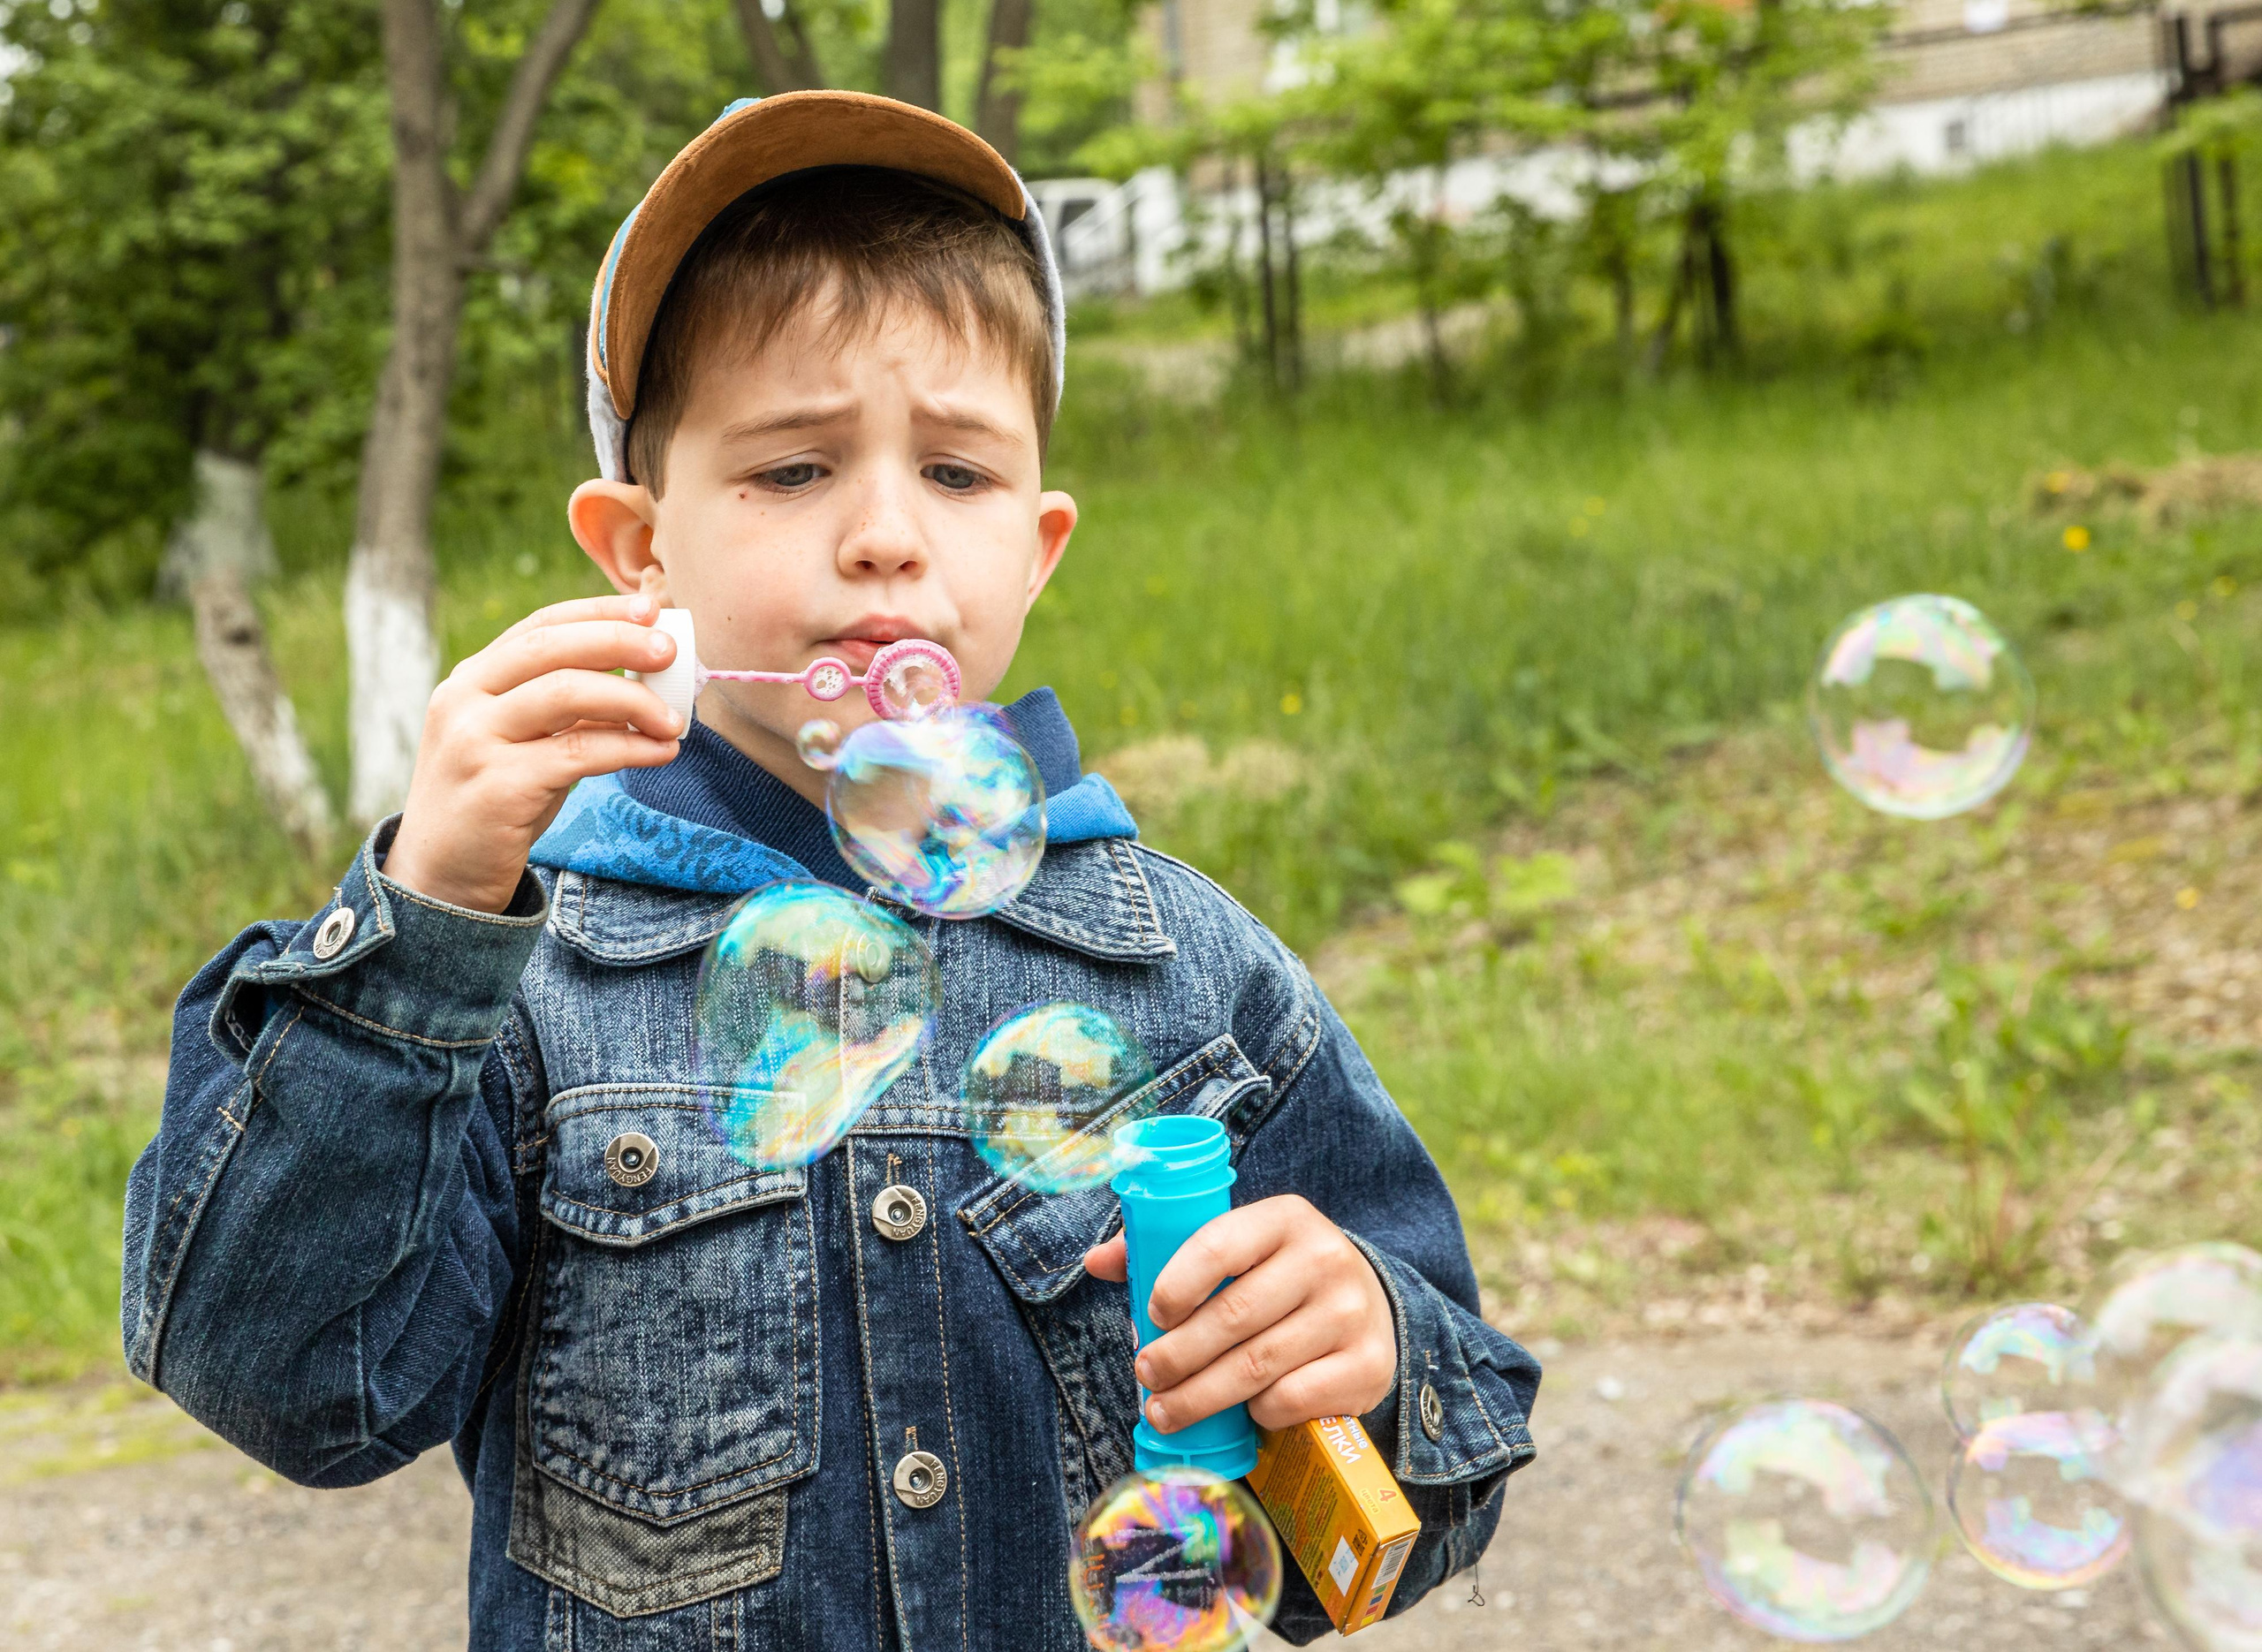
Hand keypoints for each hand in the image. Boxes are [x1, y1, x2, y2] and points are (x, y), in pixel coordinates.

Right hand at [384, 594, 682, 912]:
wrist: (441, 877)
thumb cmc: (494, 804)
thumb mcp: (525, 744)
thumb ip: (568, 712)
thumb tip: (644, 680)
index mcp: (470, 681)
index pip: (539, 627)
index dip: (598, 612)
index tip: (649, 609)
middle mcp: (464, 701)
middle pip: (552, 649)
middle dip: (618, 641)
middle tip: (670, 650)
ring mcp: (474, 742)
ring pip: (567, 694)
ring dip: (633, 700)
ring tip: (674, 719)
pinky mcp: (498, 786)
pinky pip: (579, 753)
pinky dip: (629, 748)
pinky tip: (660, 752)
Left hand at [1083, 1194, 1396, 1434]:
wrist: (1369, 1306)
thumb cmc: (1277, 1276)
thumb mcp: (1235, 1247)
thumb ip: (1164, 1248)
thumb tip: (1097, 1262)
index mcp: (1285, 1218)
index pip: (1219, 1245)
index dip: (1175, 1284)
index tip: (1152, 1316)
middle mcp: (1325, 1258)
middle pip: (1232, 1317)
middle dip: (1176, 1356)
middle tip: (1146, 1376)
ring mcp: (1350, 1313)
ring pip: (1256, 1365)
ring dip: (1198, 1397)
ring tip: (1164, 1410)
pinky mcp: (1366, 1365)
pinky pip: (1292, 1398)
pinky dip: (1257, 1412)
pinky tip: (1240, 1412)